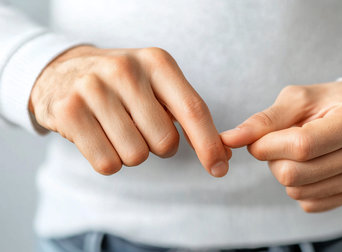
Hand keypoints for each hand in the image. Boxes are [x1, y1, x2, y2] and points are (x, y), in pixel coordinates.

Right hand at [30, 46, 229, 175]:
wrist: (63, 71)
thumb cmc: (122, 85)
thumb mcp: (157, 85)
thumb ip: (188, 116)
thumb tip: (222, 156)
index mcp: (157, 62)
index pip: (193, 109)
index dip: (209, 144)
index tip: (220, 169)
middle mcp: (126, 71)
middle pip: (165, 141)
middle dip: (159, 146)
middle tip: (141, 127)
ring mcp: (93, 89)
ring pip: (136, 156)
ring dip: (132, 153)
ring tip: (117, 129)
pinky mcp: (68, 111)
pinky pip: (107, 164)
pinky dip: (109, 161)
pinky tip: (98, 136)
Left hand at [221, 81, 341, 211]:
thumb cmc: (328, 103)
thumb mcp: (299, 99)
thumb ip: (264, 120)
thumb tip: (228, 139)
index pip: (301, 146)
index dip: (268, 145)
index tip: (258, 139)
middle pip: (295, 174)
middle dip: (273, 160)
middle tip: (278, 143)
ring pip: (298, 192)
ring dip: (284, 173)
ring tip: (296, 153)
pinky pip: (309, 204)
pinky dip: (298, 187)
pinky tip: (308, 166)